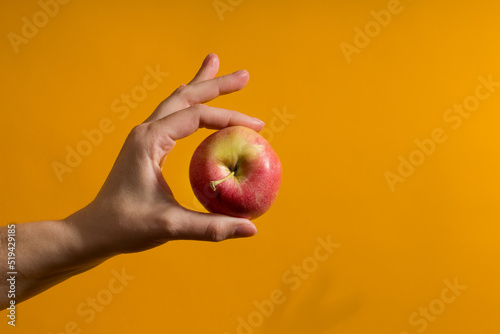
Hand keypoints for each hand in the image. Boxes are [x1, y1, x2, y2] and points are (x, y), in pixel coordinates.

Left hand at [67, 53, 264, 255]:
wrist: (94, 230)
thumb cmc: (126, 226)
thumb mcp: (170, 226)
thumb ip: (211, 227)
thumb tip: (251, 230)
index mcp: (151, 141)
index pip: (197, 116)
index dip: (229, 117)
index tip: (257, 127)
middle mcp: (146, 131)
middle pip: (186, 96)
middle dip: (216, 84)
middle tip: (244, 75)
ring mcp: (144, 136)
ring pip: (177, 101)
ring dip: (200, 85)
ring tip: (214, 63)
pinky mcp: (146, 145)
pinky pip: (172, 116)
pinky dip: (189, 103)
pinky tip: (195, 101)